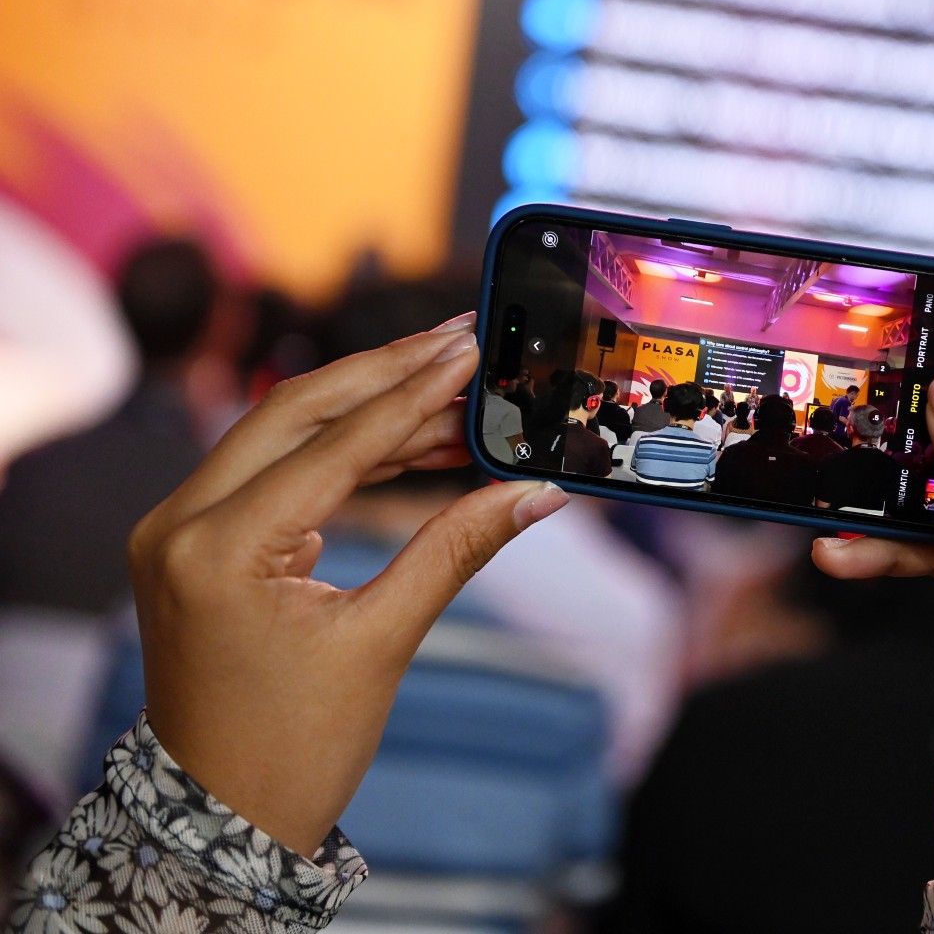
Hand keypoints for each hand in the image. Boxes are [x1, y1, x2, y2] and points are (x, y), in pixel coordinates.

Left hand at [127, 314, 567, 857]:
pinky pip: (272, 470)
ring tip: (451, 394)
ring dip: (367, 410)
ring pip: (281, 432)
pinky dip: (339, 452)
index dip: (413, 393)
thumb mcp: (384, 642)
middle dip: (383, 372)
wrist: (219, 815)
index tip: (468, 350)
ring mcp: (178, 528)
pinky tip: (407, 443)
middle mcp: (180, 522)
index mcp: (218, 549)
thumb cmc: (293, 746)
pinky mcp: (195, 540)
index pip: (334, 444)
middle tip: (458, 340)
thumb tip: (534, 492)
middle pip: (294, 410)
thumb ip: (457, 548)